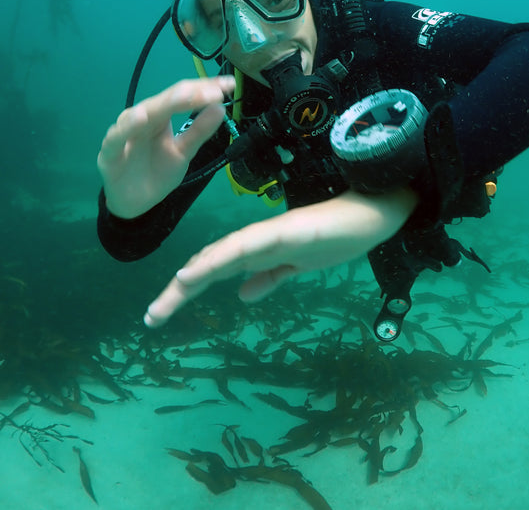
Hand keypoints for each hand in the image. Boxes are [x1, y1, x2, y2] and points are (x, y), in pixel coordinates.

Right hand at [97, 76, 234, 218]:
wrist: (136, 203)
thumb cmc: (158, 171)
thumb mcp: (184, 151)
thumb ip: (199, 131)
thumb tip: (221, 107)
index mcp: (160, 116)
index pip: (182, 96)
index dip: (204, 89)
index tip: (228, 85)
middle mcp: (142, 119)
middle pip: (165, 102)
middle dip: (189, 94)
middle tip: (212, 91)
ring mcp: (125, 134)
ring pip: (141, 114)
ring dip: (162, 105)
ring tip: (182, 97)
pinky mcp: (110, 153)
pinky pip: (116, 138)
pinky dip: (126, 128)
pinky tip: (139, 119)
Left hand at [144, 187, 417, 326]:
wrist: (376, 211)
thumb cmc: (341, 234)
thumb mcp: (300, 266)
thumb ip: (271, 277)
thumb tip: (241, 294)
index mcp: (261, 250)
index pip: (217, 268)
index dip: (189, 287)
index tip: (163, 311)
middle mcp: (258, 241)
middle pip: (210, 264)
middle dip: (180, 291)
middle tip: (152, 317)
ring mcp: (271, 235)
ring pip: (221, 256)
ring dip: (191, 278)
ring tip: (166, 298)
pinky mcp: (285, 231)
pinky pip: (246, 247)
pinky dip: (218, 259)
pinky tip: (196, 272)